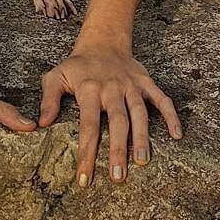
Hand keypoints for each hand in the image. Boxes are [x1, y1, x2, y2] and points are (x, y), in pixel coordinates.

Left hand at [38, 36, 181, 186]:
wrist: (103, 41)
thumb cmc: (78, 66)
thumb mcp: (56, 75)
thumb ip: (49, 98)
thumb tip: (42, 124)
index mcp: (89, 88)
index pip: (88, 125)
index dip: (87, 153)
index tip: (85, 179)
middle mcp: (112, 87)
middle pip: (117, 121)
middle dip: (118, 150)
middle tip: (118, 177)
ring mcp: (131, 85)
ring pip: (140, 112)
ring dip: (142, 137)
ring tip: (143, 162)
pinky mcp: (145, 82)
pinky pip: (161, 98)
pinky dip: (170, 114)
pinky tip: (177, 134)